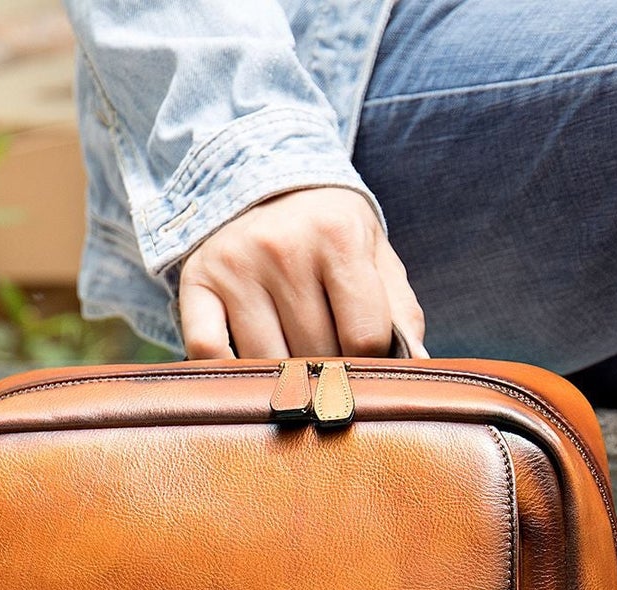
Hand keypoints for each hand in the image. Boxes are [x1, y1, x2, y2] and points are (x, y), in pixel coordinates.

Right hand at [178, 188, 425, 359]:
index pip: (364, 339)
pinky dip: (231, 374)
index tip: (366, 363)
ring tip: (296, 364)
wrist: (264, 184)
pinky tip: (250, 368)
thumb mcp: (376, 259)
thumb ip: (402, 313)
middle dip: (330, 372)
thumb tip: (419, 365)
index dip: (372, 365)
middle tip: (330, 364)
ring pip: (267, 363)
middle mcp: (282, 246)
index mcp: (338, 235)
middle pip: (317, 355)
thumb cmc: (332, 238)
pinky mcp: (196, 282)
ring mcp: (234, 265)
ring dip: (285, 378)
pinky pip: (209, 353)